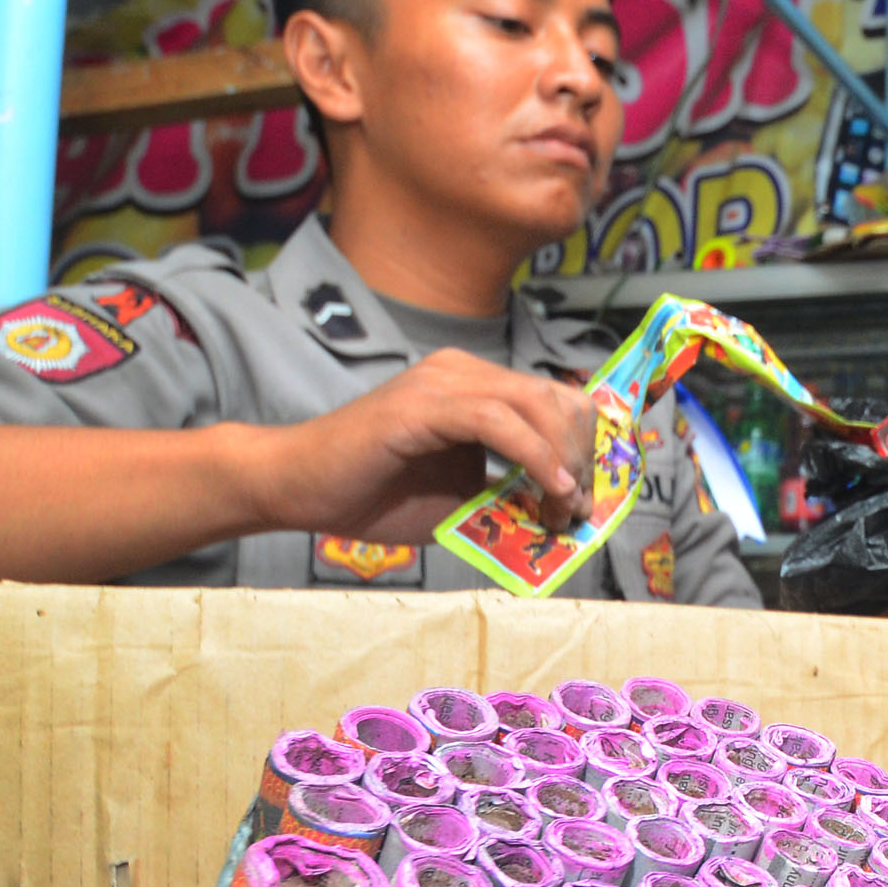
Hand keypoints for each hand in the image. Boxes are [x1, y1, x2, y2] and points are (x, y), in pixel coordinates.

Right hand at [249, 349, 598, 542]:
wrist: (298, 490)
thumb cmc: (374, 497)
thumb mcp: (463, 503)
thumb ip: (510, 498)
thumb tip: (563, 513)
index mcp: (477, 388)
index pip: (557, 401)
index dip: (586, 448)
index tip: (588, 500)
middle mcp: (464, 373)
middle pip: (558, 398)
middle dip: (582, 457)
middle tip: (573, 511)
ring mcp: (442, 382)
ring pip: (535, 403)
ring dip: (563, 461)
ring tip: (560, 507)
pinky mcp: (421, 404)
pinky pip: (497, 419)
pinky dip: (533, 455)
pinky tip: (546, 488)